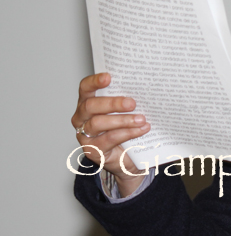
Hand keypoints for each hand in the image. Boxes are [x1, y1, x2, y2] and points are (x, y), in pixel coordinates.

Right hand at [71, 73, 150, 195]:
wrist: (127, 158)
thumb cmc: (125, 129)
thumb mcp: (125, 111)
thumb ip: (126, 100)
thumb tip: (145, 88)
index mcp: (88, 102)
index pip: (85, 88)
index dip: (94, 81)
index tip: (108, 77)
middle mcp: (82, 117)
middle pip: (91, 105)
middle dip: (113, 103)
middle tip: (132, 103)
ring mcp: (84, 135)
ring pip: (99, 123)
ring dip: (123, 120)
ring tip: (141, 119)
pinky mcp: (92, 150)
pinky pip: (109, 139)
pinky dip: (127, 133)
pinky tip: (141, 130)